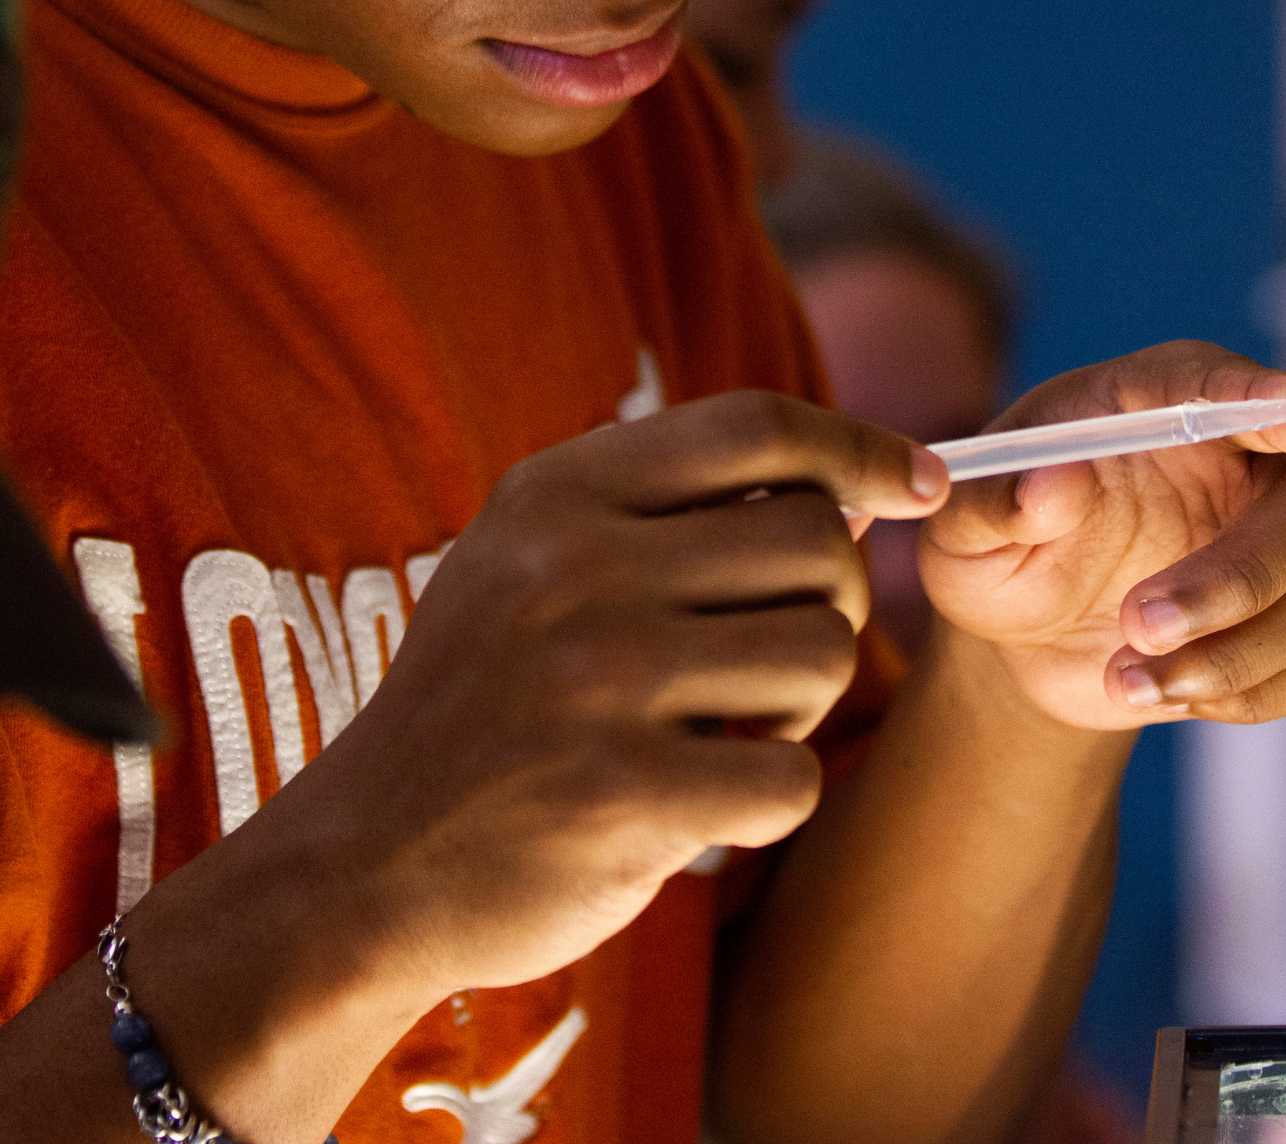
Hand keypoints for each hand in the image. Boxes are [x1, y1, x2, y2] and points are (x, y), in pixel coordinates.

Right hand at [278, 392, 939, 1001]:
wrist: (365, 860)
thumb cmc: (485, 701)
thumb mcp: (533, 560)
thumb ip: (673, 507)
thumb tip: (860, 486)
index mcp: (556, 493)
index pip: (755, 425)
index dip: (859, 444)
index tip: (920, 480)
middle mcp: (576, 566)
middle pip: (816, 540)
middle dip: (829, 599)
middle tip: (771, 653)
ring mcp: (596, 679)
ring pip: (823, 653)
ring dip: (801, 704)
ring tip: (724, 725)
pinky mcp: (622, 795)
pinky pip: (793, 777)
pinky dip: (770, 796)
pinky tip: (702, 800)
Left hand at [914, 340, 1285, 729]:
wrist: (1025, 632)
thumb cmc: (996, 547)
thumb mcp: (959, 530)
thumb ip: (992, 503)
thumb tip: (1053, 485)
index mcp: (1157, 398)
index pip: (1229, 382)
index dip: (1280, 397)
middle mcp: (1246, 455)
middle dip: (1240, 575)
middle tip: (1141, 624)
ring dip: (1232, 655)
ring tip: (1125, 676)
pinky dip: (1252, 691)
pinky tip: (1169, 691)